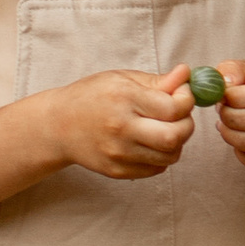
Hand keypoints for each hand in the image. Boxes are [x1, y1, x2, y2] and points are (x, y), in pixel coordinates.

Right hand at [50, 67, 194, 179]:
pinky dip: (161, 156)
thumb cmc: (92, 96)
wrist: (58, 126)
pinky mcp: (116, 171)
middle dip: (186, 125)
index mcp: (124, 98)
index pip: (173, 108)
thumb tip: (186, 75)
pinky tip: (149, 142)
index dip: (186, 101)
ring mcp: (118, 153)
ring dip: (176, 143)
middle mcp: (120, 128)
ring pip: (169, 156)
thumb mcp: (123, 78)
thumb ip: (158, 81)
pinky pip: (156, 169)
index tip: (182, 95)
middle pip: (174, 137)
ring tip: (163, 128)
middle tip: (178, 116)